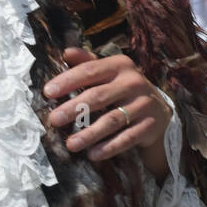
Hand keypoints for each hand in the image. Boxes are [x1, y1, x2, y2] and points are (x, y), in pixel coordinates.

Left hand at [44, 47, 171, 177]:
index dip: (68, 81)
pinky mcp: (150, 125)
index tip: (48, 93)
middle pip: (99, 96)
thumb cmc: (123, 88)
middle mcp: (133, 82)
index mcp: (120, 65)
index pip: (90, 71)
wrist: (159, 109)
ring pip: (112, 120)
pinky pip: (127, 138)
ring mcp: (144, 104)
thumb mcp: (109, 72)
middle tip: (54, 120)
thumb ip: (87, 63)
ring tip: (71, 144)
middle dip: (73, 109)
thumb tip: (66, 52)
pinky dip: (109, 147)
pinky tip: (93, 154)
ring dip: (89, 134)